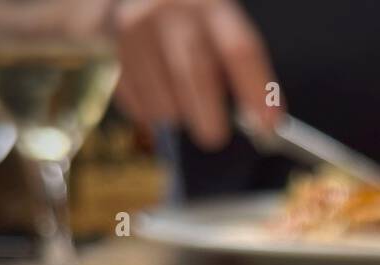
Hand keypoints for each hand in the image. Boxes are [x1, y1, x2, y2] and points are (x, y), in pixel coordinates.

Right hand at [112, 0, 280, 148]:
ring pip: (163, 97)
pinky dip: (150, 112)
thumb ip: (240, 65)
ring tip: (182, 104)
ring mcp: (137, 29)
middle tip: (215, 136)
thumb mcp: (219, 24)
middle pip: (195, 74)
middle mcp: (172, 11)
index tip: (269, 127)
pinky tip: (157, 95)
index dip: (256, 92)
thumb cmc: (191, 20)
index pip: (240, 50)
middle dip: (209, 116)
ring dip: (177, 114)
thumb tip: (264, 124)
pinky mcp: (109, 48)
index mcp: (211, 4)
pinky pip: (135, 103)